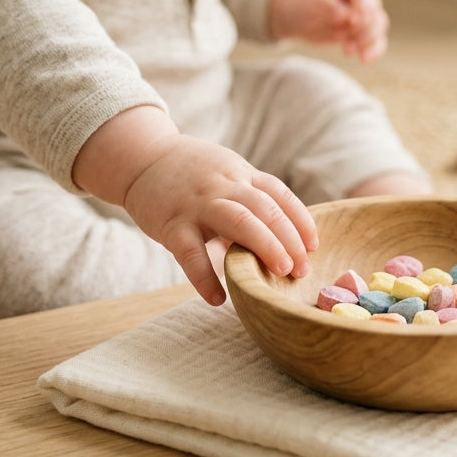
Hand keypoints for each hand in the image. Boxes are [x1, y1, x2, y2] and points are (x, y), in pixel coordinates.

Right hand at [73, 106, 317, 304]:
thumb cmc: (191, 174)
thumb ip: (251, 198)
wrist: (142, 157)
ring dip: (265, 245)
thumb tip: (284, 236)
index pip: (279, 194)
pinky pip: (191, 253)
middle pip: (266, 208)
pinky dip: (205, 278)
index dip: (301, 220)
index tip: (314, 246)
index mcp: (240, 174)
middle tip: (303, 268)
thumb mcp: (226, 173)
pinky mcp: (171, 224)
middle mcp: (224, 185)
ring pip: (238, 221)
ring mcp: (198, 203)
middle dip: (289, 238)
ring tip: (280, 272)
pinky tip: (219, 298)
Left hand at [269, 0, 389, 62]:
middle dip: (360, 28)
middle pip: (374, 11)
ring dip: (366, 41)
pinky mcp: (361, 31)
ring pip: (378, 27)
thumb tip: (346, 16)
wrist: (295, 9)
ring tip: (346, 50)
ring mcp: (364, 14)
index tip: (352, 22)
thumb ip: (327, 4)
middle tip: (338, 37)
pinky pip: (376, 41)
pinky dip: (373, 51)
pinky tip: (363, 60)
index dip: (360, 7)